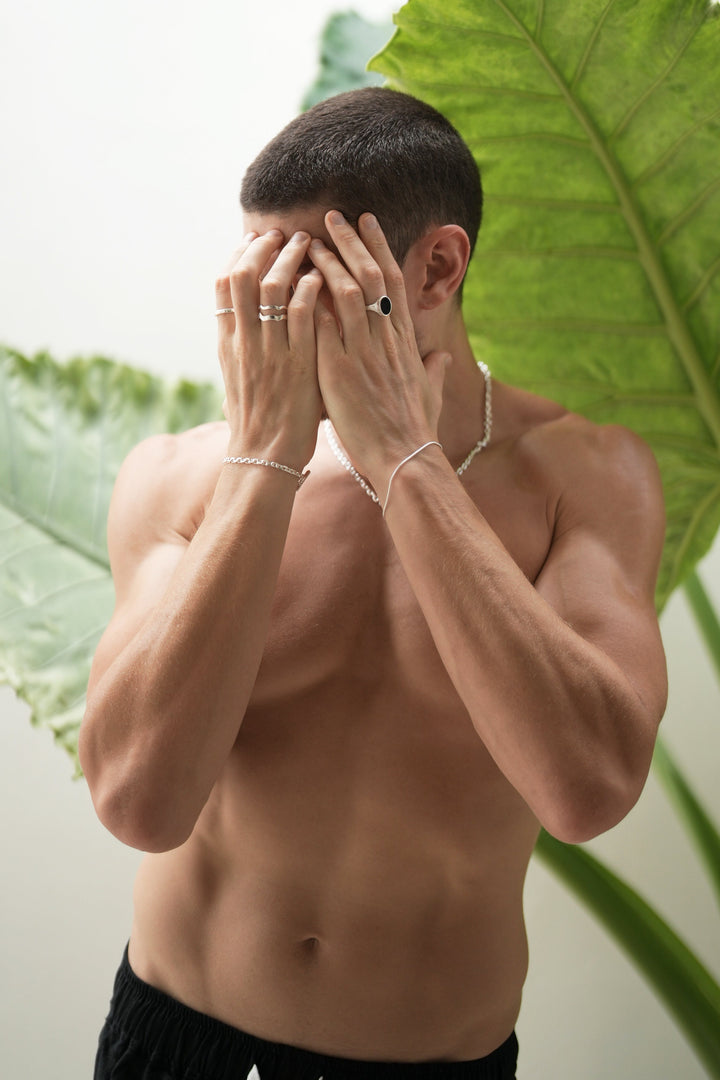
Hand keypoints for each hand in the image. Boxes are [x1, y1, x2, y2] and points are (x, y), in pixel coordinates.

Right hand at [215, 230, 324, 468]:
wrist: (265, 459)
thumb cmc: (257, 423)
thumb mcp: (236, 380)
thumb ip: (239, 348)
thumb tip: (239, 322)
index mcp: (227, 344)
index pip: (222, 285)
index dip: (237, 256)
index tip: (252, 239)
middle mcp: (244, 343)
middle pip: (242, 277)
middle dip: (262, 248)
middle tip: (282, 233)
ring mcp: (270, 352)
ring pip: (272, 288)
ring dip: (289, 259)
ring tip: (306, 243)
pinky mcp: (298, 364)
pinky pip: (304, 314)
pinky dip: (311, 289)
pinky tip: (322, 278)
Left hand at [308, 211, 448, 497]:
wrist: (402, 459)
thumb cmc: (415, 430)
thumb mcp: (430, 393)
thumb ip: (435, 370)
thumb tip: (443, 356)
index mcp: (405, 340)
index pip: (393, 281)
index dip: (379, 247)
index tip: (367, 222)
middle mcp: (386, 339)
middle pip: (371, 275)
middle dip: (351, 242)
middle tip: (333, 216)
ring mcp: (363, 352)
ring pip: (347, 292)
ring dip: (328, 262)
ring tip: (310, 241)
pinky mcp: (340, 370)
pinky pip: (322, 325)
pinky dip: (309, 301)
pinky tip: (292, 284)